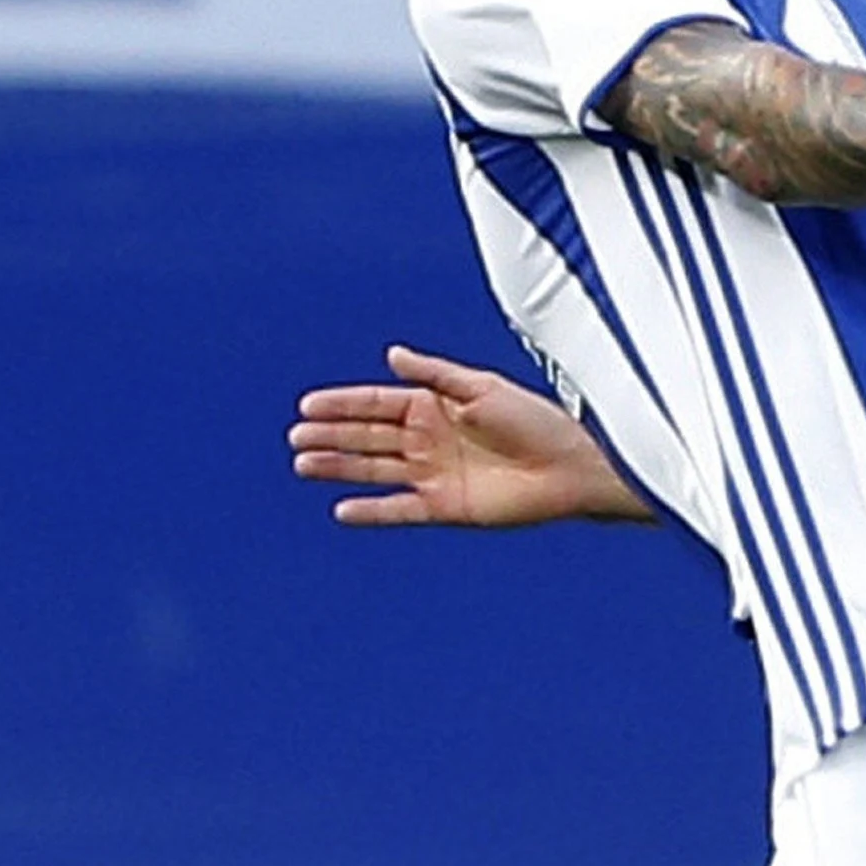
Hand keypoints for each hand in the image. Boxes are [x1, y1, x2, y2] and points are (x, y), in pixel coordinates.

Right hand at [288, 346, 643, 527]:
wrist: (569, 466)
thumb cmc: (535, 420)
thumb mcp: (482, 388)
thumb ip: (435, 374)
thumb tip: (391, 354)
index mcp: (435, 406)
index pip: (377, 403)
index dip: (342, 404)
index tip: (307, 405)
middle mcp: (429, 439)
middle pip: (368, 436)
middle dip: (331, 435)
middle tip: (296, 437)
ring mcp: (434, 473)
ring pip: (374, 469)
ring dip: (339, 467)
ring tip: (303, 464)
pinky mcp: (445, 507)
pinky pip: (399, 509)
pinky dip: (372, 511)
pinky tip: (342, 509)